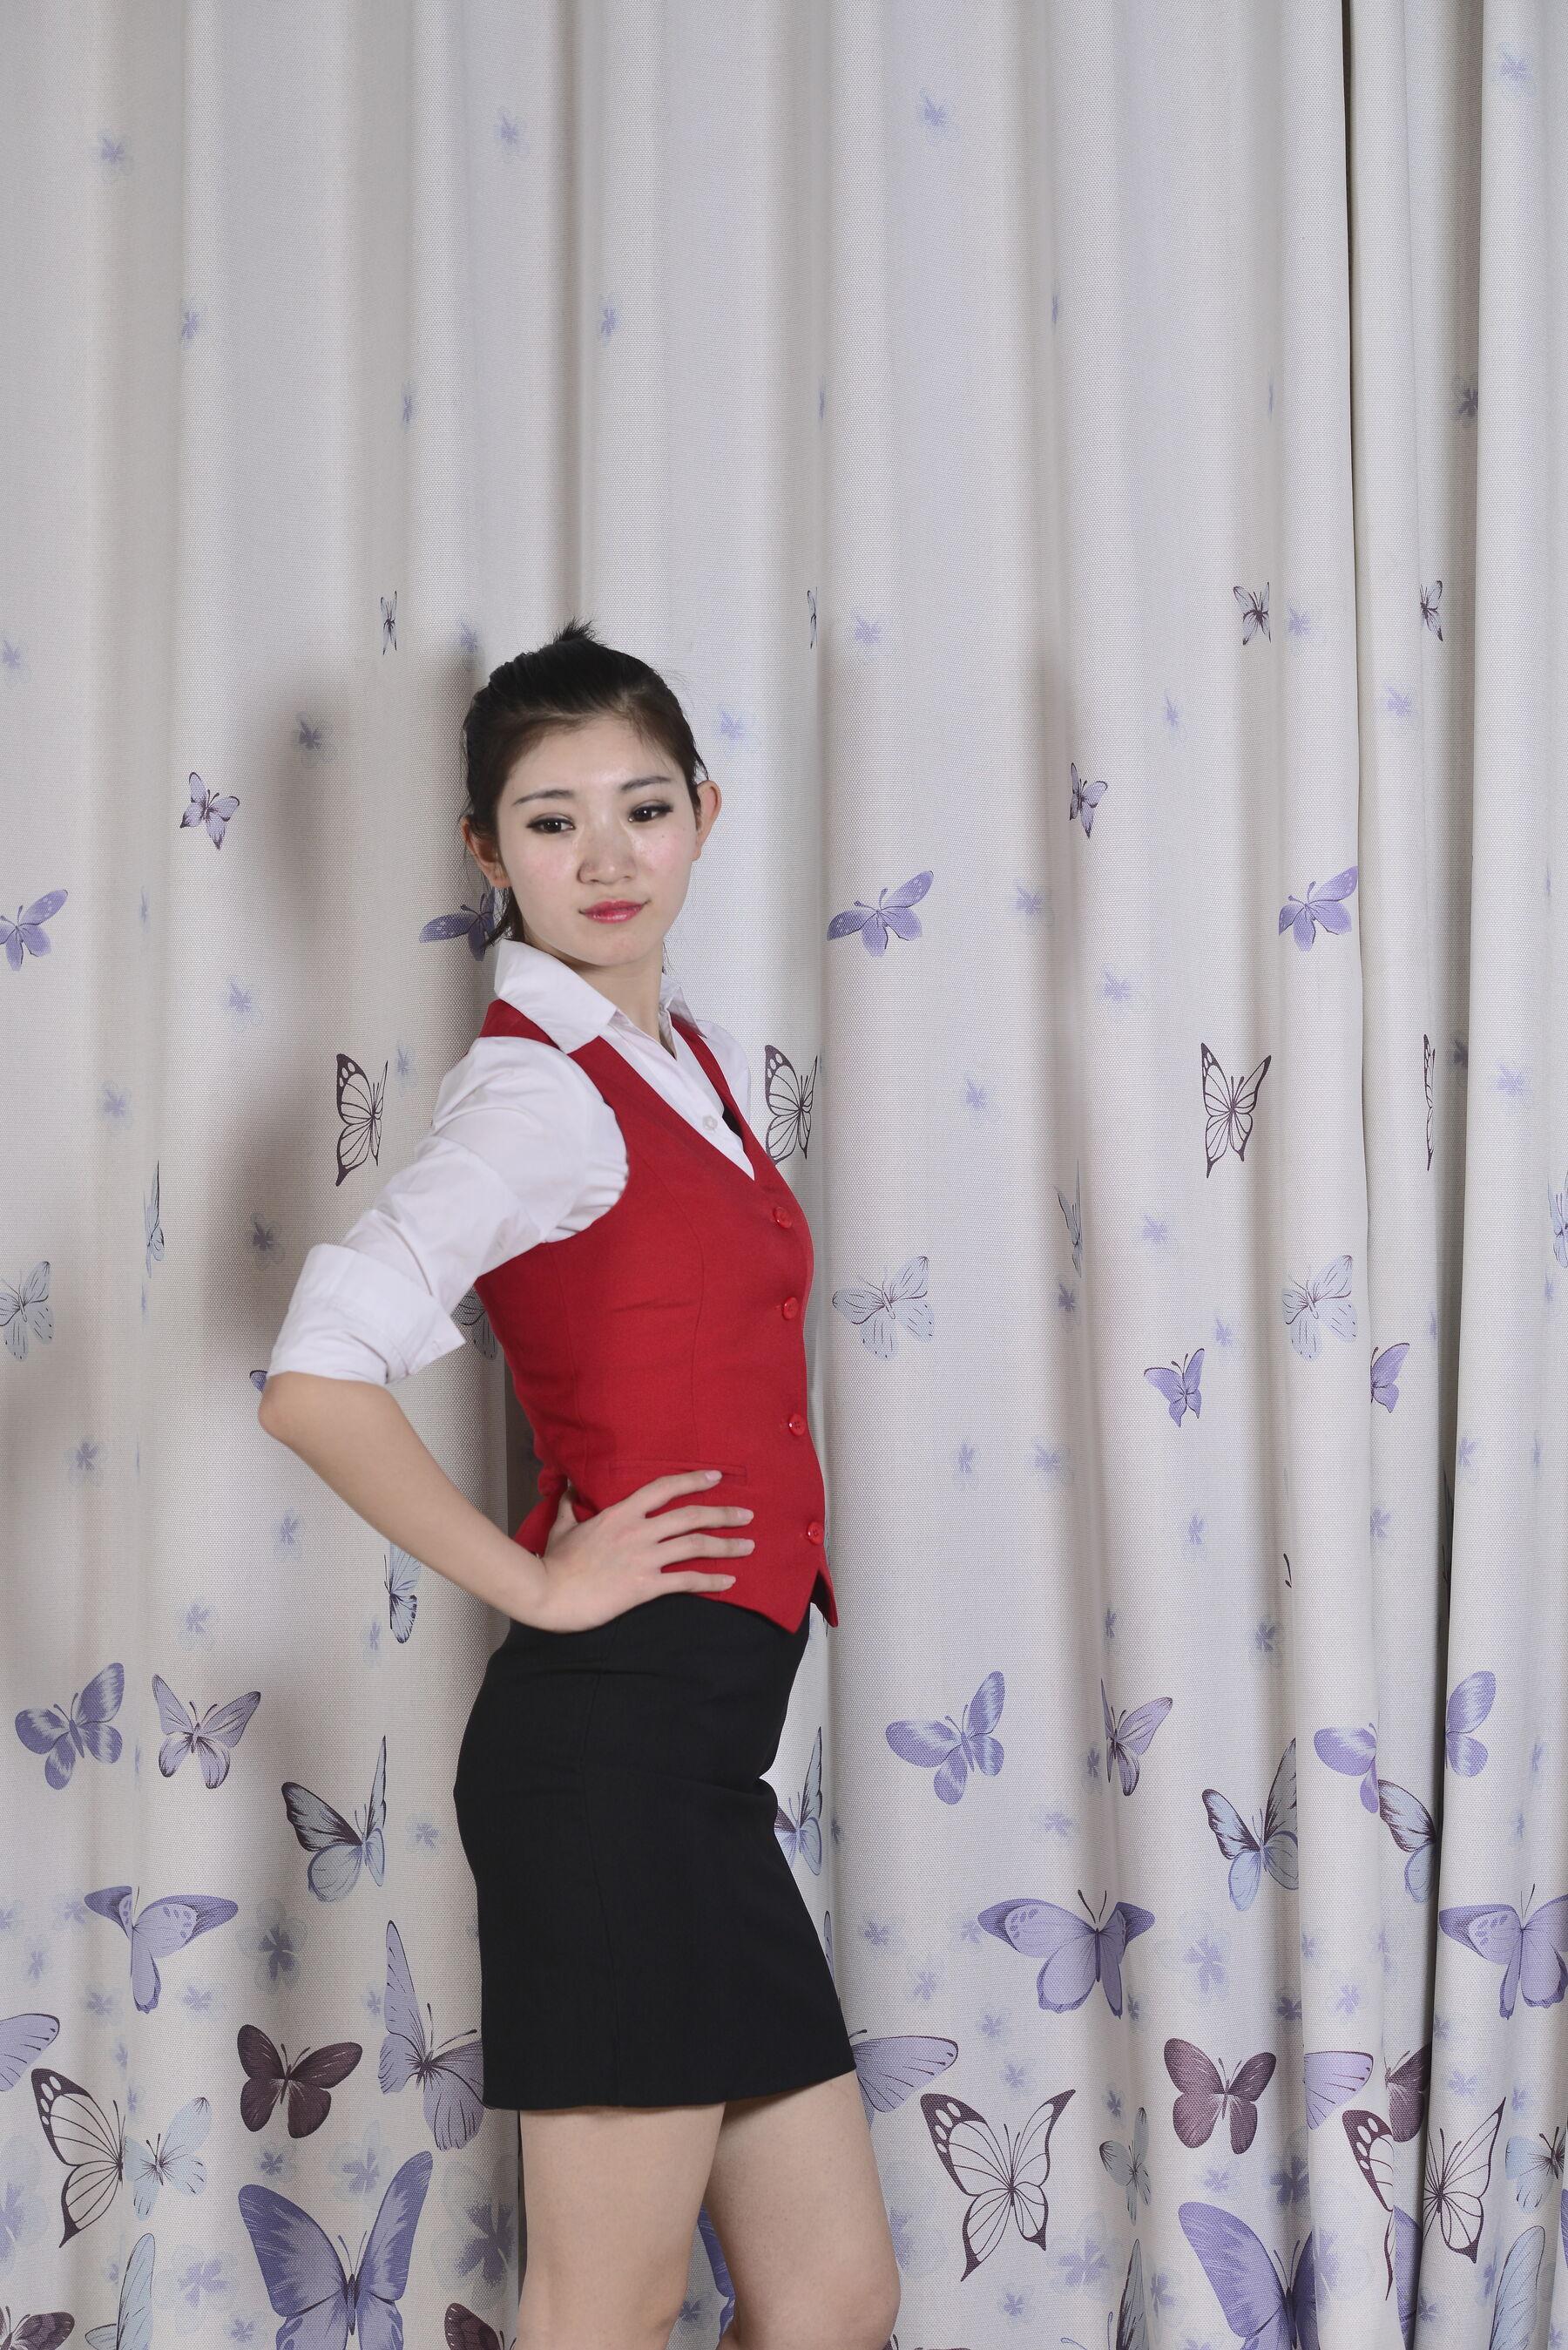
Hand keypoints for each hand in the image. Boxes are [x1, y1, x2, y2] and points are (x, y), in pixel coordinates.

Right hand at [529, 1469, 754, 1632]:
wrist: (548, 1593)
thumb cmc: (554, 1562)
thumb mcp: (562, 1526)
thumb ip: (570, 1505)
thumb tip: (567, 1485)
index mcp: (620, 1513)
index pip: (663, 1489)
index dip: (692, 1480)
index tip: (715, 1477)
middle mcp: (637, 1531)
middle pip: (690, 1516)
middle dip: (723, 1514)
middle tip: (748, 1514)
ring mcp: (643, 1558)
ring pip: (695, 1546)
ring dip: (726, 1545)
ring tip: (749, 1546)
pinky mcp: (645, 1586)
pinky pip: (686, 1581)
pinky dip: (711, 1580)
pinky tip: (729, 1581)